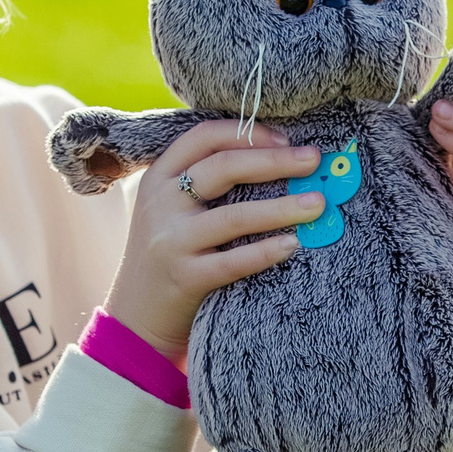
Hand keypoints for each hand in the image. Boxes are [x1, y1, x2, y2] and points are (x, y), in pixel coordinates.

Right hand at [102, 121, 326, 358]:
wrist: (136, 317)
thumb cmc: (168, 254)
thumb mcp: (169, 209)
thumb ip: (203, 183)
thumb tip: (278, 157)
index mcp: (159, 178)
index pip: (204, 138)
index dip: (248, 134)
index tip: (286, 139)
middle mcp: (161, 204)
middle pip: (223, 168)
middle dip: (275, 161)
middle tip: (314, 161)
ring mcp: (171, 241)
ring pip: (234, 216)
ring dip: (282, 207)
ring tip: (316, 204)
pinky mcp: (184, 278)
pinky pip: (233, 261)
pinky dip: (266, 252)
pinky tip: (293, 244)